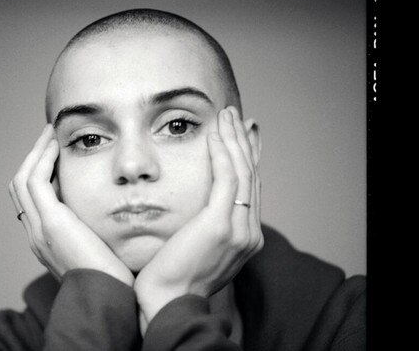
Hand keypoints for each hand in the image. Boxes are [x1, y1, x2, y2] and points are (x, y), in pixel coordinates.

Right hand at [8, 124, 133, 285]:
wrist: (109, 297)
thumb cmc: (113, 277)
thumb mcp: (99, 248)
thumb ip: (95, 229)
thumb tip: (108, 210)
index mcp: (45, 240)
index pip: (31, 199)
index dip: (39, 173)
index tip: (56, 153)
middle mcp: (36, 234)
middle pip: (19, 187)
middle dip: (33, 158)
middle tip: (48, 137)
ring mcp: (39, 229)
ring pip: (22, 180)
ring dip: (35, 153)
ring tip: (49, 133)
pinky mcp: (51, 223)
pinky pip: (35, 181)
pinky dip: (42, 160)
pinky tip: (55, 145)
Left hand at [134, 106, 262, 331]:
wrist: (168, 302)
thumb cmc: (173, 278)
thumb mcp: (197, 250)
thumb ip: (207, 228)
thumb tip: (200, 209)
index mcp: (245, 238)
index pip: (250, 189)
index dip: (248, 159)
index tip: (244, 136)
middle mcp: (249, 233)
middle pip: (251, 176)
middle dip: (243, 142)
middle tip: (237, 117)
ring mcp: (238, 230)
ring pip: (242, 172)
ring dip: (234, 139)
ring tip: (227, 115)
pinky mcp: (219, 225)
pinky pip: (225, 179)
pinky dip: (222, 153)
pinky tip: (215, 135)